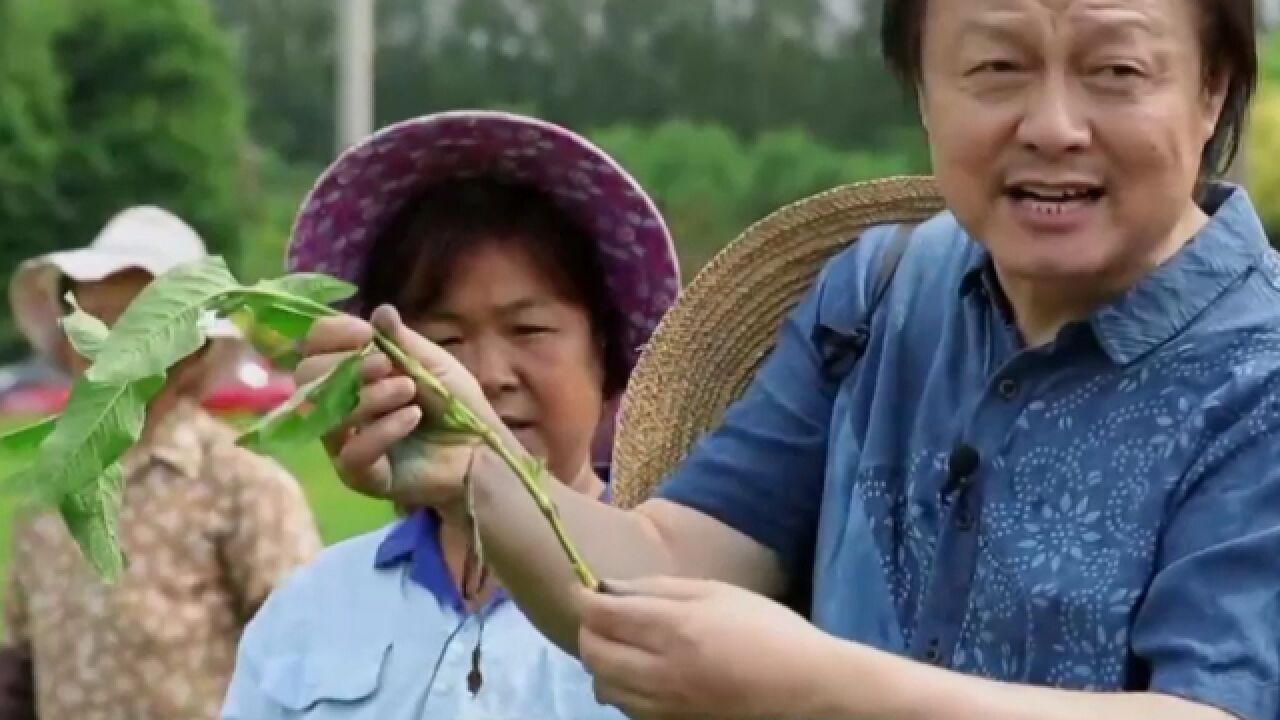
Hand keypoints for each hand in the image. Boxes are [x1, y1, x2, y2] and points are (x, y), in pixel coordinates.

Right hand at [296, 304, 498, 518]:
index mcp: (351, 372)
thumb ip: (402, 341)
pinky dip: (383, 430)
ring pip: (329, 414)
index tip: (365, 333)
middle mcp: (338, 405)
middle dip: (345, 366)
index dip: (332, 334)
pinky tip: (411, 418)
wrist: (480, 452)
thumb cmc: (454, 404)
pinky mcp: (358, 475)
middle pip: (307, 379)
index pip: (314, 347)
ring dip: (372, 396)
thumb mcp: (432, 364)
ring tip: (409, 390)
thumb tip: (381, 310)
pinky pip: (352, 452)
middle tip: (386, 365)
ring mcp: (344, 443)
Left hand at [578, 577, 834, 719]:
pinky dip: (620, 689)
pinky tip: (639, 674)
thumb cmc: (768, 630)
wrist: (806, 689)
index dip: (582, 597)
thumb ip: (659, 589)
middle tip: (600, 616)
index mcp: (673, 629)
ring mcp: (664, 706)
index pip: (602, 614)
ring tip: (619, 645)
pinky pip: (627, 708)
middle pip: (593, 653)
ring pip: (603, 686)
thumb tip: (609, 587)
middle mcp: (660, 672)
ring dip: (601, 662)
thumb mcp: (717, 593)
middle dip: (587, 630)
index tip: (580, 587)